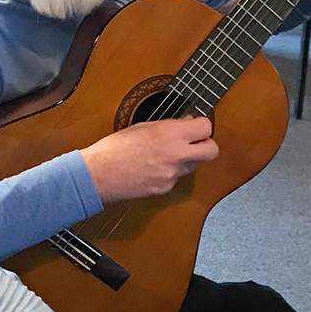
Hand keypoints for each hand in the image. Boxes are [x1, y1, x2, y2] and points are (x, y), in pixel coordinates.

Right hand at [80, 118, 218, 202]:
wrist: (99, 175)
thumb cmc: (114, 148)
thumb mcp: (142, 127)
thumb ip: (168, 126)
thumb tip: (186, 123)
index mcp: (169, 133)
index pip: (205, 127)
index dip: (202, 126)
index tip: (196, 126)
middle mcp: (176, 154)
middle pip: (212, 150)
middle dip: (207, 145)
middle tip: (196, 142)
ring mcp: (172, 174)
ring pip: (194, 165)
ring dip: (187, 159)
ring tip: (166, 155)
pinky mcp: (165, 188)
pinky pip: (177, 178)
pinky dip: (170, 173)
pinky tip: (153, 168)